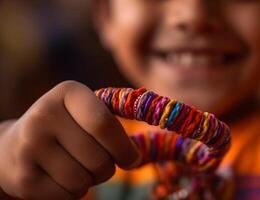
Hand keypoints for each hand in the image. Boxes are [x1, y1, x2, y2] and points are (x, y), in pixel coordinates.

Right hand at [0, 81, 140, 198]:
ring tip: (78, 168)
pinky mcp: (23, 178)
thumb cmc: (66, 129)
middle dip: (108, 168)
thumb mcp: (85, 112)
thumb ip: (111, 124)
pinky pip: (68, 195)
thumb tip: (135, 155)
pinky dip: (73, 193)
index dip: (125, 148)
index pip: (104, 124)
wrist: (13, 146)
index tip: (132, 159)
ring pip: (84, 181)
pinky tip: (60, 178)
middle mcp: (44, 115)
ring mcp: (29, 147)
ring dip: (90, 181)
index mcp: (67, 93)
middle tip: (101, 164)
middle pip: (99, 159)